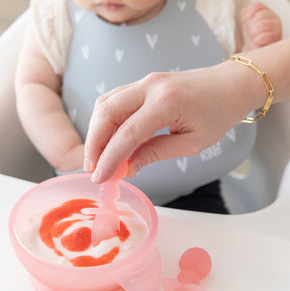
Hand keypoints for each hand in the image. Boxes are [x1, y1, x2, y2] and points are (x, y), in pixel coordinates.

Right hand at [84, 64, 262, 183]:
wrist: (230, 85)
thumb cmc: (218, 114)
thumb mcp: (192, 143)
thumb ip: (156, 153)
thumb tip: (128, 167)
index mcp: (166, 103)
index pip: (126, 133)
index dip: (109, 158)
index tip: (99, 177)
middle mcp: (150, 86)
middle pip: (106, 112)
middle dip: (93, 143)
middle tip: (92, 167)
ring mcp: (144, 81)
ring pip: (105, 104)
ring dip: (96, 131)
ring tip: (97, 156)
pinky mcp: (142, 83)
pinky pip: (114, 99)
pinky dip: (105, 120)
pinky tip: (107, 138)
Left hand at [241, 2, 281, 50]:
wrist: (257, 54)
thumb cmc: (253, 40)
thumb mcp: (248, 26)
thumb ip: (246, 16)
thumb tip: (244, 12)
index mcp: (267, 13)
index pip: (257, 6)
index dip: (249, 13)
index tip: (246, 21)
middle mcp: (274, 18)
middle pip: (260, 15)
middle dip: (251, 26)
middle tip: (252, 33)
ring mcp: (277, 28)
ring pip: (262, 24)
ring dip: (254, 33)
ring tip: (254, 38)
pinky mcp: (276, 39)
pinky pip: (265, 36)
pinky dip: (258, 39)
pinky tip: (258, 42)